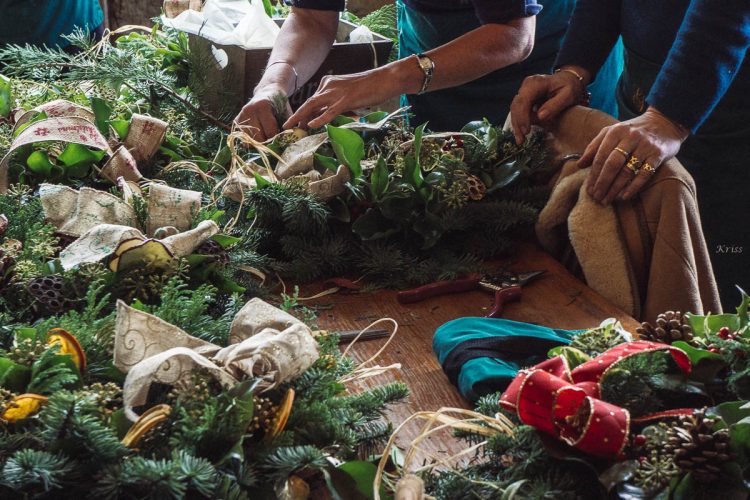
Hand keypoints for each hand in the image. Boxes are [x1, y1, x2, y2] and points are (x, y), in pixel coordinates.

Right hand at [234, 87, 290, 140]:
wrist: (267, 92)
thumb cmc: (279, 105)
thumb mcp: (287, 113)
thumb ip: (288, 127)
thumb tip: (288, 143)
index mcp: (263, 106)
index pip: (270, 132)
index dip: (277, 139)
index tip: (281, 141)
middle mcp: (249, 110)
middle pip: (258, 138)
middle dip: (267, 143)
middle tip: (273, 142)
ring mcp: (241, 115)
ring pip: (250, 139)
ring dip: (258, 143)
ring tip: (266, 138)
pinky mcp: (237, 120)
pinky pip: (243, 137)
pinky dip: (251, 139)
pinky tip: (258, 136)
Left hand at [284, 65, 404, 129]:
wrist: (385, 79)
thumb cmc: (370, 88)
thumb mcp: (349, 95)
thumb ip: (337, 104)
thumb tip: (329, 117)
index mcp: (329, 83)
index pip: (313, 100)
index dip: (303, 113)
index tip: (296, 123)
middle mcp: (329, 85)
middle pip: (309, 103)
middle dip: (297, 115)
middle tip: (286, 126)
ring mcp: (337, 92)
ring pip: (314, 106)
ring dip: (301, 117)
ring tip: (291, 127)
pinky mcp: (346, 99)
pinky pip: (329, 111)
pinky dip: (319, 119)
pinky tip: (311, 125)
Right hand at [510, 70, 583, 144]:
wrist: (568, 80)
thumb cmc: (570, 87)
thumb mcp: (568, 95)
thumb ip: (555, 105)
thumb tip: (540, 117)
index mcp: (537, 83)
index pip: (524, 100)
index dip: (523, 117)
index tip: (526, 131)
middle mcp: (527, 85)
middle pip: (516, 105)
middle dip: (518, 123)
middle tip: (521, 139)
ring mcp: (524, 91)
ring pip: (515, 109)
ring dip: (516, 125)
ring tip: (520, 140)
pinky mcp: (524, 98)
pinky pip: (518, 111)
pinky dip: (519, 122)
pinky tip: (522, 133)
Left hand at [580, 107, 689, 204]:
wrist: (665, 121)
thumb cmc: (633, 131)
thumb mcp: (612, 132)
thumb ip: (595, 147)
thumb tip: (579, 165)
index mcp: (615, 132)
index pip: (601, 156)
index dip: (593, 175)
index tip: (588, 189)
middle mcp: (630, 137)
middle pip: (612, 164)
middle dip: (602, 183)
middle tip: (596, 197)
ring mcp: (645, 146)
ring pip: (627, 171)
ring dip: (615, 188)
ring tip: (607, 200)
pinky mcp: (658, 154)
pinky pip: (644, 174)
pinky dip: (633, 187)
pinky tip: (624, 196)